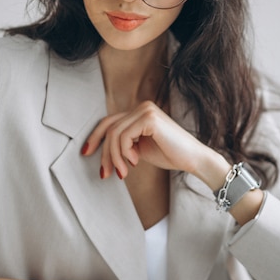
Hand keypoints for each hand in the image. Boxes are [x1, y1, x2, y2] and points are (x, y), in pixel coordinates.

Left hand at [82, 100, 228, 183]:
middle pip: (109, 128)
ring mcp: (146, 110)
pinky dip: (125, 152)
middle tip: (106, 173)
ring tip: (124, 171)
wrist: (193, 159)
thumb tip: (101, 149)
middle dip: (104, 153)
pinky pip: (124, 136)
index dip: (95, 137)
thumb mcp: (139, 148)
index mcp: (139, 111)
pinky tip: (135, 161)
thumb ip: (124, 143)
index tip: (86, 154)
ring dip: (115, 157)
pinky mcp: (149, 118)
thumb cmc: (170, 155)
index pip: (109, 122)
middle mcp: (141, 106)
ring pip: (114, 134)